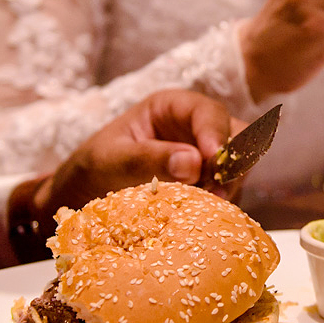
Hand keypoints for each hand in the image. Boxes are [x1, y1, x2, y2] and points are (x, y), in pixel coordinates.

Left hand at [32, 90, 243, 216]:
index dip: (216, 133)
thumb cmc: (94, 167)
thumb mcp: (112, 160)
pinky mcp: (207, 183)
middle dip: (231, 161)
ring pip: (238, 163)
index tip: (214, 159)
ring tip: (208, 205)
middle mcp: (194, 127)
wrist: (85, 195)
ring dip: (229, 184)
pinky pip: (227, 188)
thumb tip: (193, 164)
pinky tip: (204, 214)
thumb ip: (148, 159)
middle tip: (216, 189)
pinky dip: (221, 201)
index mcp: (171, 107)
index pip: (207, 112)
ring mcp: (205, 155)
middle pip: (235, 135)